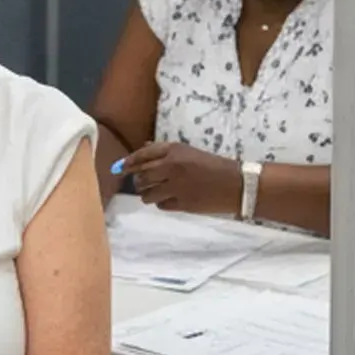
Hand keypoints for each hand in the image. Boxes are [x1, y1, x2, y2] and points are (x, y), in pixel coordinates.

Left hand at [120, 142, 242, 216]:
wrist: (235, 184)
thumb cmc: (212, 165)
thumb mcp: (188, 151)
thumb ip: (163, 151)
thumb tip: (142, 149)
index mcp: (173, 151)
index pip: (142, 156)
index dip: (128, 162)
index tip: (119, 167)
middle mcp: (171, 167)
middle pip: (142, 176)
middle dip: (138, 180)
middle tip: (142, 182)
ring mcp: (176, 187)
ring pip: (147, 193)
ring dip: (147, 193)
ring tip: (155, 192)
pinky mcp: (182, 204)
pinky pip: (160, 205)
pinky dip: (161, 202)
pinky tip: (168, 199)